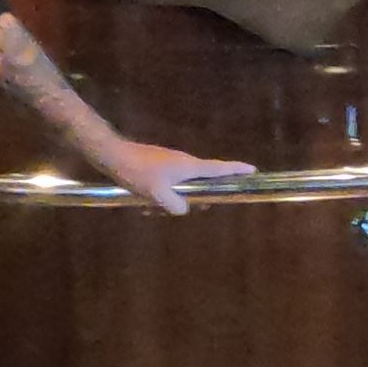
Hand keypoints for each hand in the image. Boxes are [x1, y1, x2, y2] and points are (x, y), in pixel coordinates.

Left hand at [94, 141, 255, 215]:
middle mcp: (184, 163)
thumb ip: (176, 205)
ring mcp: (171, 163)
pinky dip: (163, 195)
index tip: (253, 170)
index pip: (219, 169)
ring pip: (183, 185)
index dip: (237, 170)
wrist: (114, 156)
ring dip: (175, 199)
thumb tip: (184, 209)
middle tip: (199, 207)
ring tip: (155, 209)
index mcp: (189, 167)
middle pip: (203, 180)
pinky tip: (146, 206)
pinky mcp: (159, 166)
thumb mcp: (158, 195)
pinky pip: (169, 183)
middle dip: (201, 196)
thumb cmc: (139, 174)